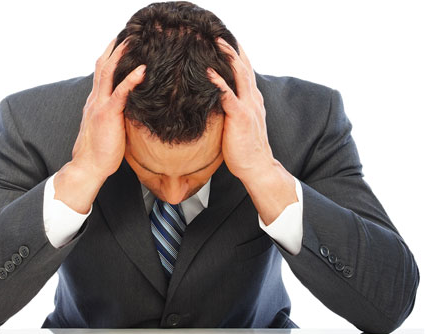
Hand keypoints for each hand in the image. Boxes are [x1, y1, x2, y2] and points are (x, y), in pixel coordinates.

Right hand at [71, 37, 145, 180]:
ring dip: (120, 54)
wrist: (89, 166)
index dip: (111, 58)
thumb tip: (131, 111)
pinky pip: (120, 92)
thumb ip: (116, 114)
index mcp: (95, 102)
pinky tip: (141, 70)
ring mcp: (99, 105)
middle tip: (127, 34)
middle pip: (102, 66)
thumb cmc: (101, 151)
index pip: (101, 74)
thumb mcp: (108, 128)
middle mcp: (95, 99)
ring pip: (107, 72)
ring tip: (133, 41)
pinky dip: (131, 79)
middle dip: (114, 48)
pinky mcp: (107, 114)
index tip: (122, 47)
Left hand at [207, 39, 296, 224]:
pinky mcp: (241, 117)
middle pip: (244, 67)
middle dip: (232, 49)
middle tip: (219, 34)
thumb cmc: (245, 149)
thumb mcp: (240, 124)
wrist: (256, 167)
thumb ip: (233, 109)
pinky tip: (209, 72)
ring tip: (216, 42)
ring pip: (239, 75)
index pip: (246, 72)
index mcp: (253, 100)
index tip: (226, 42)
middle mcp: (253, 99)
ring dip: (228, 56)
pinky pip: (229, 96)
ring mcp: (248, 107)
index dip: (237, 55)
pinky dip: (219, 82)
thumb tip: (217, 101)